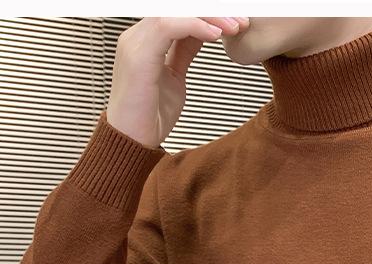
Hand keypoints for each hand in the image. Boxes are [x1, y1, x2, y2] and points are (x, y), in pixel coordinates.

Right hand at [106, 16, 250, 147]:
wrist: (131, 142)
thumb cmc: (148, 118)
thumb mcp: (174, 78)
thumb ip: (183, 53)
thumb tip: (202, 35)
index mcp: (144, 41)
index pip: (177, 15)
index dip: (207, 15)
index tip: (235, 23)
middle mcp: (136, 37)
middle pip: (177, 9)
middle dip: (212, 12)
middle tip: (241, 21)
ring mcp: (135, 44)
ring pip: (174, 12)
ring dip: (208, 17)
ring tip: (233, 27)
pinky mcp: (138, 56)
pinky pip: (168, 27)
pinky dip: (194, 27)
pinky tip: (215, 35)